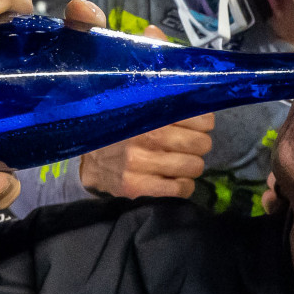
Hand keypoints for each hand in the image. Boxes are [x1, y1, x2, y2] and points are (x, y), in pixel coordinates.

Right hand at [80, 116, 214, 198]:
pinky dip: (184, 186)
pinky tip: (175, 180)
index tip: (196, 128)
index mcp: (151, 113)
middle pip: (201, 144)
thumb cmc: (122, 131)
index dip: (203, 125)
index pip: (201, 120)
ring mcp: (141, 164)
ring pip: (194, 167)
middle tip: (187, 147)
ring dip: (190, 166)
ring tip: (179, 163)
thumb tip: (203, 106)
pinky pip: (180, 189)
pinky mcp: (137, 187)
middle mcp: (147, 137)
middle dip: (198, 146)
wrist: (89, 159)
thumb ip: (167, 105)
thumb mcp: (141, 109)